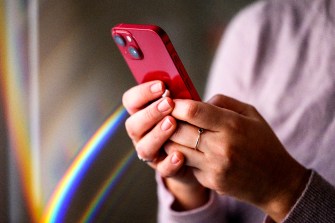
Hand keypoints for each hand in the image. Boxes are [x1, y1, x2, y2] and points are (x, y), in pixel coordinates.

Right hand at [122, 81, 208, 209]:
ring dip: (157, 134)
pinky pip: (163, 168)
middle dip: (151, 113)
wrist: (198, 150)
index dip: (142, 93)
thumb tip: (180, 81)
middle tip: (169, 103)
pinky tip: (180, 155)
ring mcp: (151, 153)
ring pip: (144, 147)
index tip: (161, 86)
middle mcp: (141, 134)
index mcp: (142, 114)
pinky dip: (170, 162)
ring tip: (173, 123)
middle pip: (133, 125)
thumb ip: (179, 96)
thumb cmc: (188, 120)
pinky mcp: (164, 168)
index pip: (130, 101)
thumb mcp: (184, 105)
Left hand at [167, 94, 309, 220]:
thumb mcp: (251, 114)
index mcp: (232, 125)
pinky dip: (182, 155)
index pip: (193, 111)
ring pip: (176, 149)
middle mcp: (221, 146)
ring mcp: (215, 166)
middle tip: (164, 117)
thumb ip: (223, 102)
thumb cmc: (263, 143)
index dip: (176, 105)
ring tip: (173, 133)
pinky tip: (188, 150)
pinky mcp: (211, 181)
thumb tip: (197, 101)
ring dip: (170, 139)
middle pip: (179, 130)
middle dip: (167, 121)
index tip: (170, 102)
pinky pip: (186, 164)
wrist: (277, 182)